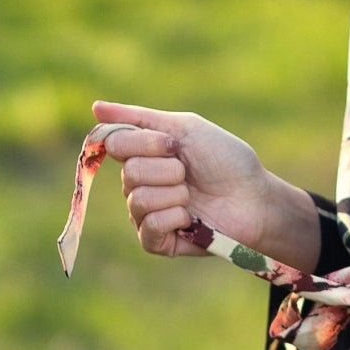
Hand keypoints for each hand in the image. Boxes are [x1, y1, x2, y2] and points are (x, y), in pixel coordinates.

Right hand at [92, 99, 316, 267]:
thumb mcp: (185, 128)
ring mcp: (146, 214)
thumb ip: (139, 119)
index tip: (174, 144)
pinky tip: (192, 218)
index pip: (115, 144)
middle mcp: (138, 184)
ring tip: (193, 196)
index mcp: (142, 155)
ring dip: (174, 193)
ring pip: (137, 200)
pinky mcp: (158, 242)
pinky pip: (148, 228)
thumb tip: (94, 107)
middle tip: (189, 174)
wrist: (255, 197)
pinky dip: (174, 218)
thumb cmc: (226, 160)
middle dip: (167, 170)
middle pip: (128, 173)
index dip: (146, 144)